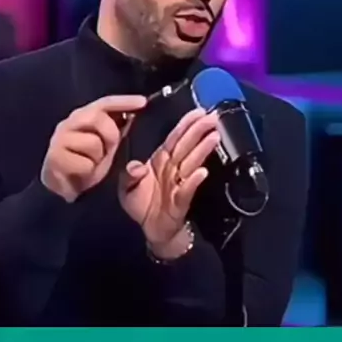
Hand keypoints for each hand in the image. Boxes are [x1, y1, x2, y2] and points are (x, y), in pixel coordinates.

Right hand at [41, 94, 146, 202]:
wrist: (66, 191)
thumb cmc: (89, 165)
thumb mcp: (107, 147)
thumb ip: (118, 131)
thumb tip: (134, 119)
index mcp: (84, 118)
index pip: (105, 103)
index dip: (124, 101)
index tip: (143, 102)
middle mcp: (69, 123)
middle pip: (97, 118)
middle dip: (110, 135)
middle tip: (109, 150)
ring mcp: (59, 139)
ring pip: (92, 142)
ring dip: (98, 158)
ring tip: (92, 165)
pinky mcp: (54, 158)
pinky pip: (83, 163)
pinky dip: (88, 172)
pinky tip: (82, 174)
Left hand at [118, 109, 219, 258]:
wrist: (150, 229)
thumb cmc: (141, 204)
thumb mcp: (126, 187)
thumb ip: (130, 174)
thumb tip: (137, 167)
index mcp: (160, 160)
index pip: (174, 138)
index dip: (185, 125)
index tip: (198, 112)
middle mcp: (172, 168)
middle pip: (187, 146)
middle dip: (199, 131)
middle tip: (213, 117)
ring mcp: (179, 183)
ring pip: (192, 163)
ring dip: (203, 150)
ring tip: (214, 136)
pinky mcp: (181, 201)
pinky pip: (187, 189)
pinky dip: (194, 181)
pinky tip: (202, 172)